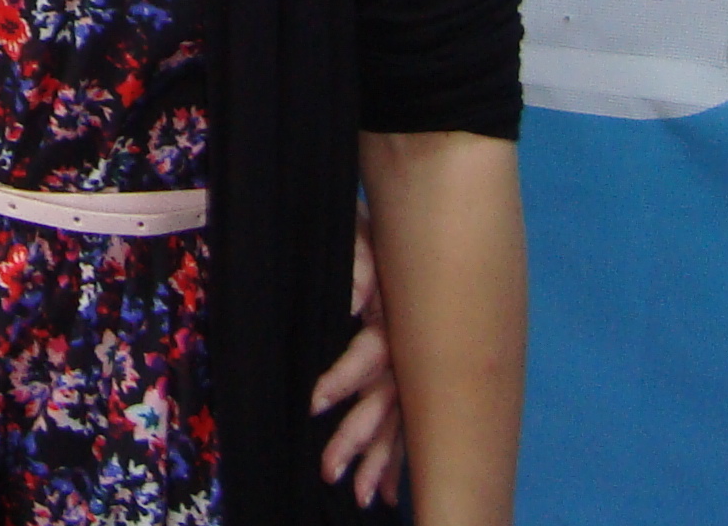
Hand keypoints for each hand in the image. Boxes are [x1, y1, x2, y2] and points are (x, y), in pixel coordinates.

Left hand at [313, 212, 403, 504]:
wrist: (410, 229)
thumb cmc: (373, 235)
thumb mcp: (362, 238)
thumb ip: (358, 266)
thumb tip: (352, 300)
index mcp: (393, 316)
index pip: (370, 356)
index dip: (344, 378)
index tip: (314, 403)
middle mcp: (407, 349)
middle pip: (386, 402)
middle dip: (358, 438)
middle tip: (328, 470)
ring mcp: (413, 365)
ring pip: (400, 420)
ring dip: (382, 459)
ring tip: (364, 497)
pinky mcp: (413, 375)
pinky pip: (411, 423)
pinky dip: (402, 457)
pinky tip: (395, 491)